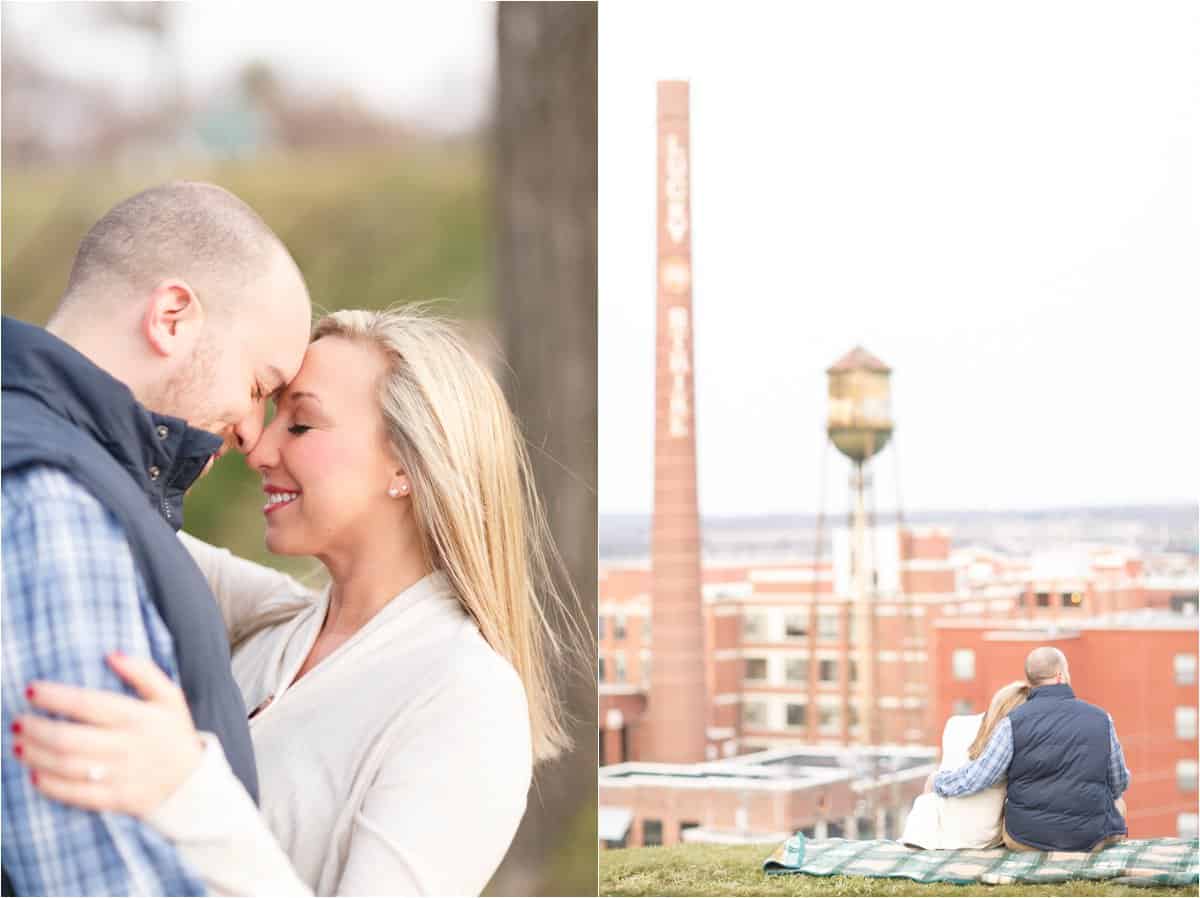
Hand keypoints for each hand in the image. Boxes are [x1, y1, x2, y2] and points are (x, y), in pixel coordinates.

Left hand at [12, 652, 204, 817]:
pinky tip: (34, 773)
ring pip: (66, 766)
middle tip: (17, 721)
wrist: (192, 783)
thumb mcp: (169, 696)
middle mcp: (126, 746)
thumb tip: (111, 654)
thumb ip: (144, 672)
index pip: (88, 704)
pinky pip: (74, 794)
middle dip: (36, 729)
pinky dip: (49, 785)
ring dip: (36, 754)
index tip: (30, 690)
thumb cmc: (174, 733)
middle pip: (69, 738)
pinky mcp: (113, 799)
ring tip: (18, 743)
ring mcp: (119, 775)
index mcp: (138, 717)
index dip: (55, 697)